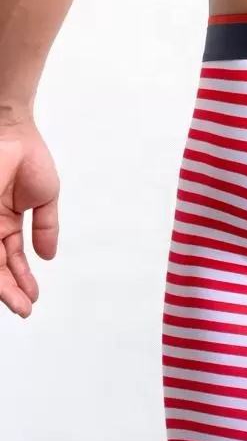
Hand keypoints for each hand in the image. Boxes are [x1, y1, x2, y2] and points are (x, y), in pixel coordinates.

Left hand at [0, 117, 59, 316]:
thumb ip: (46, 227)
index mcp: (4, 221)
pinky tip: (6, 282)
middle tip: (24, 308)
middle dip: (11, 289)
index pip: (11, 258)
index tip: (32, 298)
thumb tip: (48, 256)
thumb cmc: (27, 156)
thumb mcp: (45, 198)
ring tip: (19, 303)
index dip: (23, 279)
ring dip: (3, 284)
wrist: (11, 132)